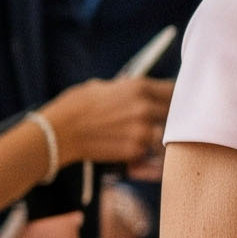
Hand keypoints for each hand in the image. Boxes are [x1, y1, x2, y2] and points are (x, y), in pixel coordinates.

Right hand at [43, 77, 172, 168]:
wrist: (59, 132)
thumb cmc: (76, 105)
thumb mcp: (103, 86)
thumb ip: (127, 90)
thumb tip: (140, 92)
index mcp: (139, 88)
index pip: (174, 90)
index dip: (177, 96)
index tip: (176, 100)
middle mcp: (146, 109)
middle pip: (176, 113)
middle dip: (172, 117)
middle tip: (165, 120)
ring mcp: (143, 132)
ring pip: (167, 134)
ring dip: (163, 136)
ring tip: (151, 136)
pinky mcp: (136, 151)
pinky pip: (151, 150)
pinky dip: (148, 150)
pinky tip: (137, 147)